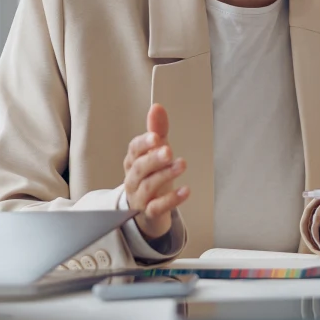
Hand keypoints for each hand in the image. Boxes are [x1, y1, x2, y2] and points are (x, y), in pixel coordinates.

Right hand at [123, 103, 189, 238]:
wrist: (146, 209)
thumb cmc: (151, 176)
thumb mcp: (156, 152)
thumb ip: (158, 130)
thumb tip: (156, 107)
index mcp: (133, 161)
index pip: (133, 150)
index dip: (143, 143)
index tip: (155, 137)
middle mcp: (133, 179)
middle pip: (139, 168)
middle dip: (153, 158)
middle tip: (168, 150)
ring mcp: (140, 197)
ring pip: (148, 186)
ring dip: (165, 175)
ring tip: (181, 165)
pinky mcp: (150, 212)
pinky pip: (157, 207)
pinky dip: (171, 200)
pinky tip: (186, 190)